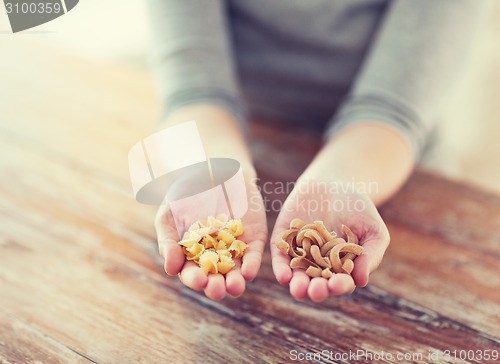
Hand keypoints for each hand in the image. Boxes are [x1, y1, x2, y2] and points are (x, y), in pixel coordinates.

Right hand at [155, 170, 266, 299]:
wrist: (211, 169)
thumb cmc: (185, 193)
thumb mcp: (169, 214)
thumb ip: (168, 240)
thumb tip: (171, 270)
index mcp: (192, 255)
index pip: (192, 273)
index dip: (194, 279)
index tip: (198, 280)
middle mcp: (214, 257)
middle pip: (215, 278)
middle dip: (216, 286)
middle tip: (216, 289)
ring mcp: (235, 249)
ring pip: (236, 272)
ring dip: (236, 282)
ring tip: (235, 286)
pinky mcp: (253, 239)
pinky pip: (253, 255)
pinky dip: (252, 264)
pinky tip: (249, 272)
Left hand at [270, 175, 389, 301]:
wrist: (333, 183)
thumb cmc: (359, 209)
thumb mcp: (373, 229)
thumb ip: (371, 254)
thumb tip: (361, 280)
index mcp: (341, 268)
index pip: (341, 282)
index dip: (340, 286)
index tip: (339, 284)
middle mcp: (319, 266)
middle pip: (317, 284)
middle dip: (317, 290)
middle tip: (317, 291)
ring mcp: (300, 255)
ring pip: (297, 276)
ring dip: (298, 285)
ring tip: (299, 289)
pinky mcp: (283, 242)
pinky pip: (281, 257)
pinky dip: (281, 268)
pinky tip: (284, 276)